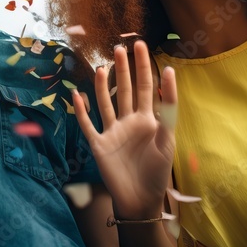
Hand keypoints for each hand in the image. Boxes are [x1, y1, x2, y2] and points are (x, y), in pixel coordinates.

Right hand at [73, 41, 177, 218]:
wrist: (140, 200)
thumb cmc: (156, 172)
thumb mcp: (167, 140)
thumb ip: (167, 110)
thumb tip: (170, 73)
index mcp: (148, 119)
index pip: (147, 87)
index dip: (144, 66)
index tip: (141, 45)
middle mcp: (128, 121)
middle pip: (126, 90)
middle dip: (124, 69)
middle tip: (120, 47)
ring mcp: (112, 132)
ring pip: (106, 103)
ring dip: (103, 86)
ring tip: (102, 67)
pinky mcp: (99, 145)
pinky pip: (88, 125)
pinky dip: (81, 111)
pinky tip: (76, 95)